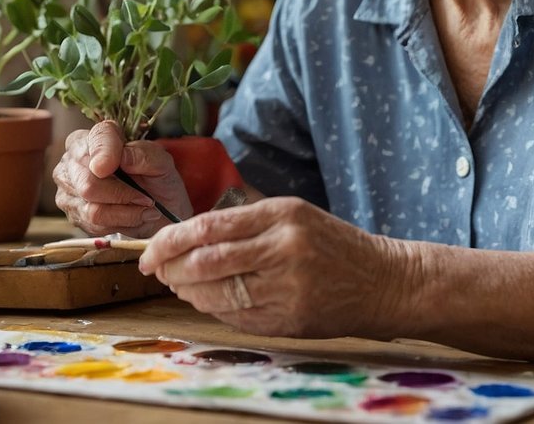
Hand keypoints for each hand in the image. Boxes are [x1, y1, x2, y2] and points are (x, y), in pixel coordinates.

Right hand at [53, 120, 192, 236]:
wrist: (159, 207)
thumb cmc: (156, 179)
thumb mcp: (162, 162)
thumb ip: (146, 154)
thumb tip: (124, 157)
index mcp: (98, 136)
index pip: (97, 138)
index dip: (105, 152)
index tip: (118, 164)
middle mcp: (75, 159)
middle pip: (88, 183)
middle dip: (122, 194)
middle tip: (146, 199)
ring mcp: (69, 187)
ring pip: (93, 208)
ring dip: (125, 212)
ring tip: (144, 207)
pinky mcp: (74, 212)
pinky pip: (94, 224)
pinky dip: (120, 222)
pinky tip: (133, 216)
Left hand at [138, 196, 404, 338]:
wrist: (382, 281)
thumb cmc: (331, 244)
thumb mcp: (293, 214)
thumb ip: (245, 223)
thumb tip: (187, 238)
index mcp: (281, 215)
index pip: (208, 226)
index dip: (170, 240)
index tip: (151, 249)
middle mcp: (283, 249)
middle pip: (206, 262)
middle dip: (171, 268)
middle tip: (157, 270)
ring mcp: (287, 288)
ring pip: (217, 293)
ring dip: (188, 291)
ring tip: (180, 285)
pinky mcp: (289, 319)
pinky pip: (236, 317)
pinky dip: (213, 309)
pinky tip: (207, 301)